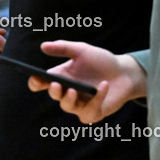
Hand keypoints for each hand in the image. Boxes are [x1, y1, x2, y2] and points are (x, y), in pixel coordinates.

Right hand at [27, 40, 146, 123]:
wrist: (124, 72)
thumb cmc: (101, 61)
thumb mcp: (82, 50)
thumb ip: (63, 48)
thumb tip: (43, 46)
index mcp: (61, 77)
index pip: (42, 84)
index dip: (35, 82)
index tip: (36, 77)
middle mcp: (67, 92)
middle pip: (55, 95)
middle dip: (54, 91)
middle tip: (57, 84)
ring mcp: (80, 104)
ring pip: (68, 106)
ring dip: (69, 99)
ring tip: (74, 90)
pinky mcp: (93, 113)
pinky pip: (90, 111)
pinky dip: (97, 99)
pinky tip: (104, 85)